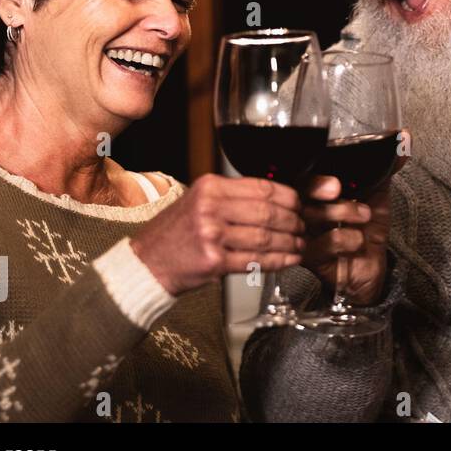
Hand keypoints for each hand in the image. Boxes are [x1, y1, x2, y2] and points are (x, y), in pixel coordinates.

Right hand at [130, 174, 305, 295]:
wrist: (147, 264)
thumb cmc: (177, 233)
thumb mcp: (201, 201)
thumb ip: (234, 197)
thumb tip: (278, 197)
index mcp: (211, 187)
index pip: (262, 187)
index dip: (289, 197)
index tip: (301, 204)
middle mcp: (210, 207)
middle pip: (268, 212)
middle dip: (293, 221)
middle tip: (303, 227)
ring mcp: (211, 234)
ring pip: (265, 237)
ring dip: (289, 243)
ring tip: (299, 245)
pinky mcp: (213, 261)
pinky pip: (256, 260)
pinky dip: (279, 261)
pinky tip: (289, 259)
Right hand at [299, 176, 389, 305]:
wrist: (371, 267)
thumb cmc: (367, 231)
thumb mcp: (378, 196)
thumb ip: (385, 168)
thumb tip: (404, 140)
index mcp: (315, 192)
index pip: (303, 174)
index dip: (314, 173)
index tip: (333, 175)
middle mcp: (303, 210)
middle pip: (298, 191)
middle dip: (318, 186)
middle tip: (338, 189)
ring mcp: (303, 233)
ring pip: (311, 214)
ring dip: (344, 211)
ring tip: (364, 216)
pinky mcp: (308, 256)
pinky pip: (323, 242)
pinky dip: (347, 239)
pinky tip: (358, 241)